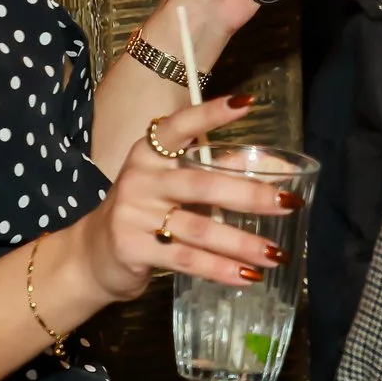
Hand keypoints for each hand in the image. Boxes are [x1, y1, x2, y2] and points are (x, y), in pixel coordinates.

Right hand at [70, 94, 301, 298]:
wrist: (93, 255)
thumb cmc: (145, 212)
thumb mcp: (171, 183)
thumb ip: (213, 170)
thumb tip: (271, 166)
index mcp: (150, 153)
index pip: (180, 125)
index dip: (211, 114)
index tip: (247, 104)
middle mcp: (140, 178)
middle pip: (202, 184)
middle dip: (250, 195)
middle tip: (289, 203)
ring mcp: (133, 213)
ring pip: (200, 228)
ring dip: (243, 243)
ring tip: (276, 253)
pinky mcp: (132, 247)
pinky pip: (186, 259)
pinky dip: (220, 269)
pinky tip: (246, 276)